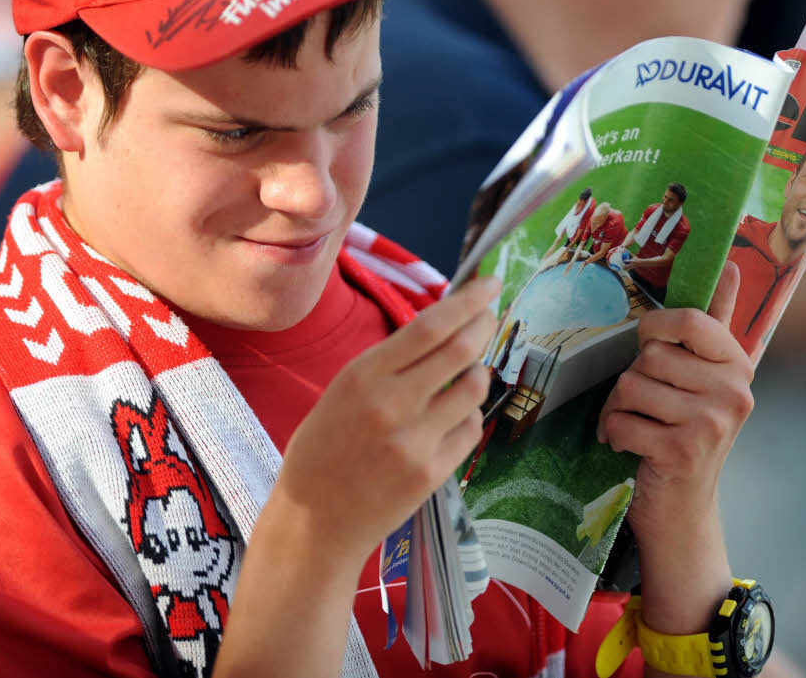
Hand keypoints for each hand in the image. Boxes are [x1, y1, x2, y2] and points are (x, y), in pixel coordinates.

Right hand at [275, 276, 499, 563]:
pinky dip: (469, 416)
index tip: (489, 283)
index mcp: (363, 376)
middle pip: (461, 350)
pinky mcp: (433, 474)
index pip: (430, 325)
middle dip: (484, 325)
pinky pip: (471, 430)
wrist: (313, 522)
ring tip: (465, 376)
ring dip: (478, 374)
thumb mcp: (342, 392)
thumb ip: (389, 364)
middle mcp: (392, 404)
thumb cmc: (323, 451)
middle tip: (491, 315)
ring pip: (474, 389)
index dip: (467, 300)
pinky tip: (452, 420)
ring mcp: (416, 441)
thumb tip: (443, 327)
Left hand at [597, 262, 749, 634]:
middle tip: (646, 408)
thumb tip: (730, 265)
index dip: (654, 331)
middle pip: (649, 355)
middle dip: (632, 380)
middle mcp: (733, 391)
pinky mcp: (682, 451)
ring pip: (630, 385)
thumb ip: (712, 324)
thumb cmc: (684, 433)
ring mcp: (711, 423)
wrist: (683, 511)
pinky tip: (630, 448)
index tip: (653, 349)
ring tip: (637, 428)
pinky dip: (613, 434)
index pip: (687, 320)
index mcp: (737, 364)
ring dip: (619, 409)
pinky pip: (621, 420)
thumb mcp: (704, 378)